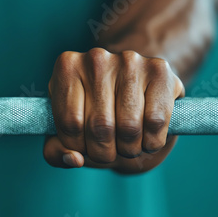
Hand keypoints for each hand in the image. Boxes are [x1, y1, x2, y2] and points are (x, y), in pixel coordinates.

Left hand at [43, 48, 184, 171]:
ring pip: (129, 127)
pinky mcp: (160, 70)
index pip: (69, 123)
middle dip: (104, 153)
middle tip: (109, 153)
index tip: (85, 149)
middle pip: (99, 126)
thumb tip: (74, 159)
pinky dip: (151, 142)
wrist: (137, 93)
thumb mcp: (68, 133)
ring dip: (129, 150)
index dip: (78, 147)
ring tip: (127, 146)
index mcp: (66, 68)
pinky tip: (147, 139)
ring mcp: (129, 61)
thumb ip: (57, 152)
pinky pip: (155, 121)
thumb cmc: (96, 116)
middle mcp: (95, 57)